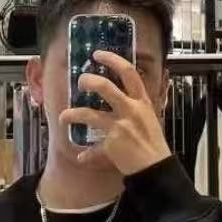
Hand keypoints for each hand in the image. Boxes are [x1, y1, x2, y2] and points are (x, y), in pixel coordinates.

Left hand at [58, 50, 171, 175]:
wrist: (156, 167)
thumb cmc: (154, 144)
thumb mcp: (150, 118)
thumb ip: (137, 106)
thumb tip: (126, 97)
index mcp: (142, 102)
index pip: (129, 73)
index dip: (112, 60)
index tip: (97, 54)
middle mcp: (131, 110)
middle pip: (105, 87)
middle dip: (88, 81)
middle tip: (81, 82)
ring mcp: (120, 126)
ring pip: (89, 114)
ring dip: (73, 114)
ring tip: (64, 116)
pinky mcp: (112, 143)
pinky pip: (93, 148)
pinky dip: (87, 154)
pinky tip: (81, 156)